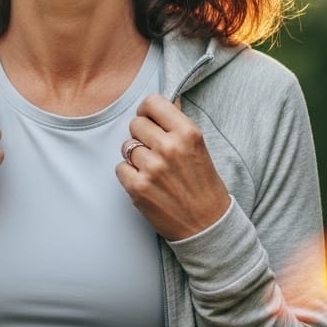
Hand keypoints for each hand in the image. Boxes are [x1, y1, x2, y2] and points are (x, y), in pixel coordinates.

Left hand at [116, 94, 230, 240]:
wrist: (207, 225)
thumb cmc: (203, 185)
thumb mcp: (199, 147)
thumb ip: (178, 124)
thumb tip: (165, 101)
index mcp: (188, 133)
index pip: (152, 102)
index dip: (148, 111)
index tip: (150, 120)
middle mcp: (169, 147)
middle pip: (136, 123)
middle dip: (142, 135)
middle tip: (154, 150)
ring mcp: (152, 168)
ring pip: (126, 146)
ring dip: (135, 156)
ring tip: (153, 169)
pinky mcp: (137, 187)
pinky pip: (120, 167)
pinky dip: (129, 174)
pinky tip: (146, 182)